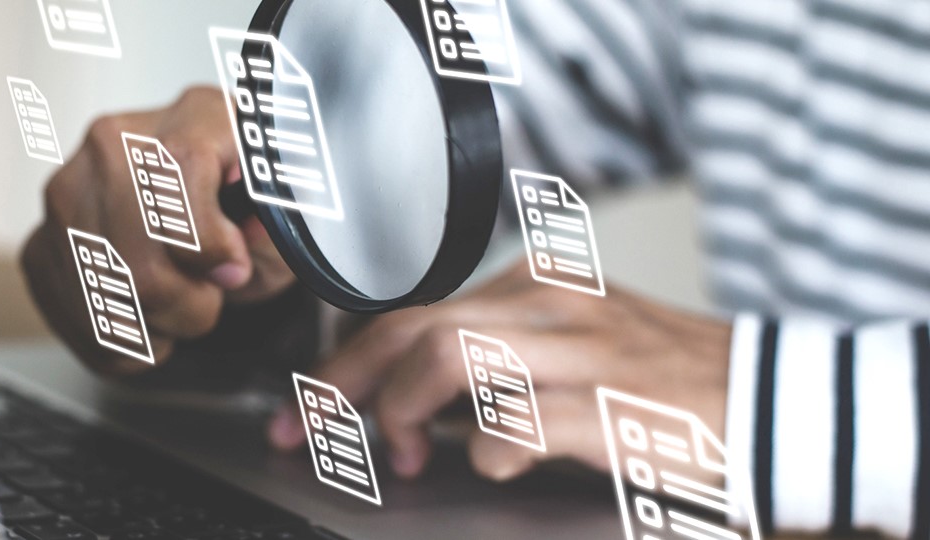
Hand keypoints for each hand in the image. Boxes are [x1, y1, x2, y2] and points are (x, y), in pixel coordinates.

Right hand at [21, 87, 294, 376]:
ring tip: (182, 305)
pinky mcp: (45, 238)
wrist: (218, 231)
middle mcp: (120, 142)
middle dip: (187, 302)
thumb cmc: (256, 223)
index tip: (233, 270)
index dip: (209, 240)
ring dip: (156, 324)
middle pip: (135, 250)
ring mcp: (73, 188)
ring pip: (101, 291)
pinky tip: (150, 320)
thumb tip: (237, 248)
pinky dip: (121, 342)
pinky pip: (75, 315)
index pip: (181, 168)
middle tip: (210, 296)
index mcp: (197, 117)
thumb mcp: (289, 226)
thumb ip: (272, 234)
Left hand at [269, 262, 730, 481]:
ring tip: (404, 452)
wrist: (769, 399)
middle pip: (416, 326)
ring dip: (403, 410)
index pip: (417, 311)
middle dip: (344, 381)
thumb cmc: (661, 379)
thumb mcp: (571, 344)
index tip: (310, 403)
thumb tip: (413, 397)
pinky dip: (486, 449)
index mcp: (538, 286)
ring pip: (450, 356)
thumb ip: (495, 357)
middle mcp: (552, 305)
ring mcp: (582, 351)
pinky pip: (518, 421)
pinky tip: (488, 463)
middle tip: (310, 429)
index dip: (349, 358)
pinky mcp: (612, 406)